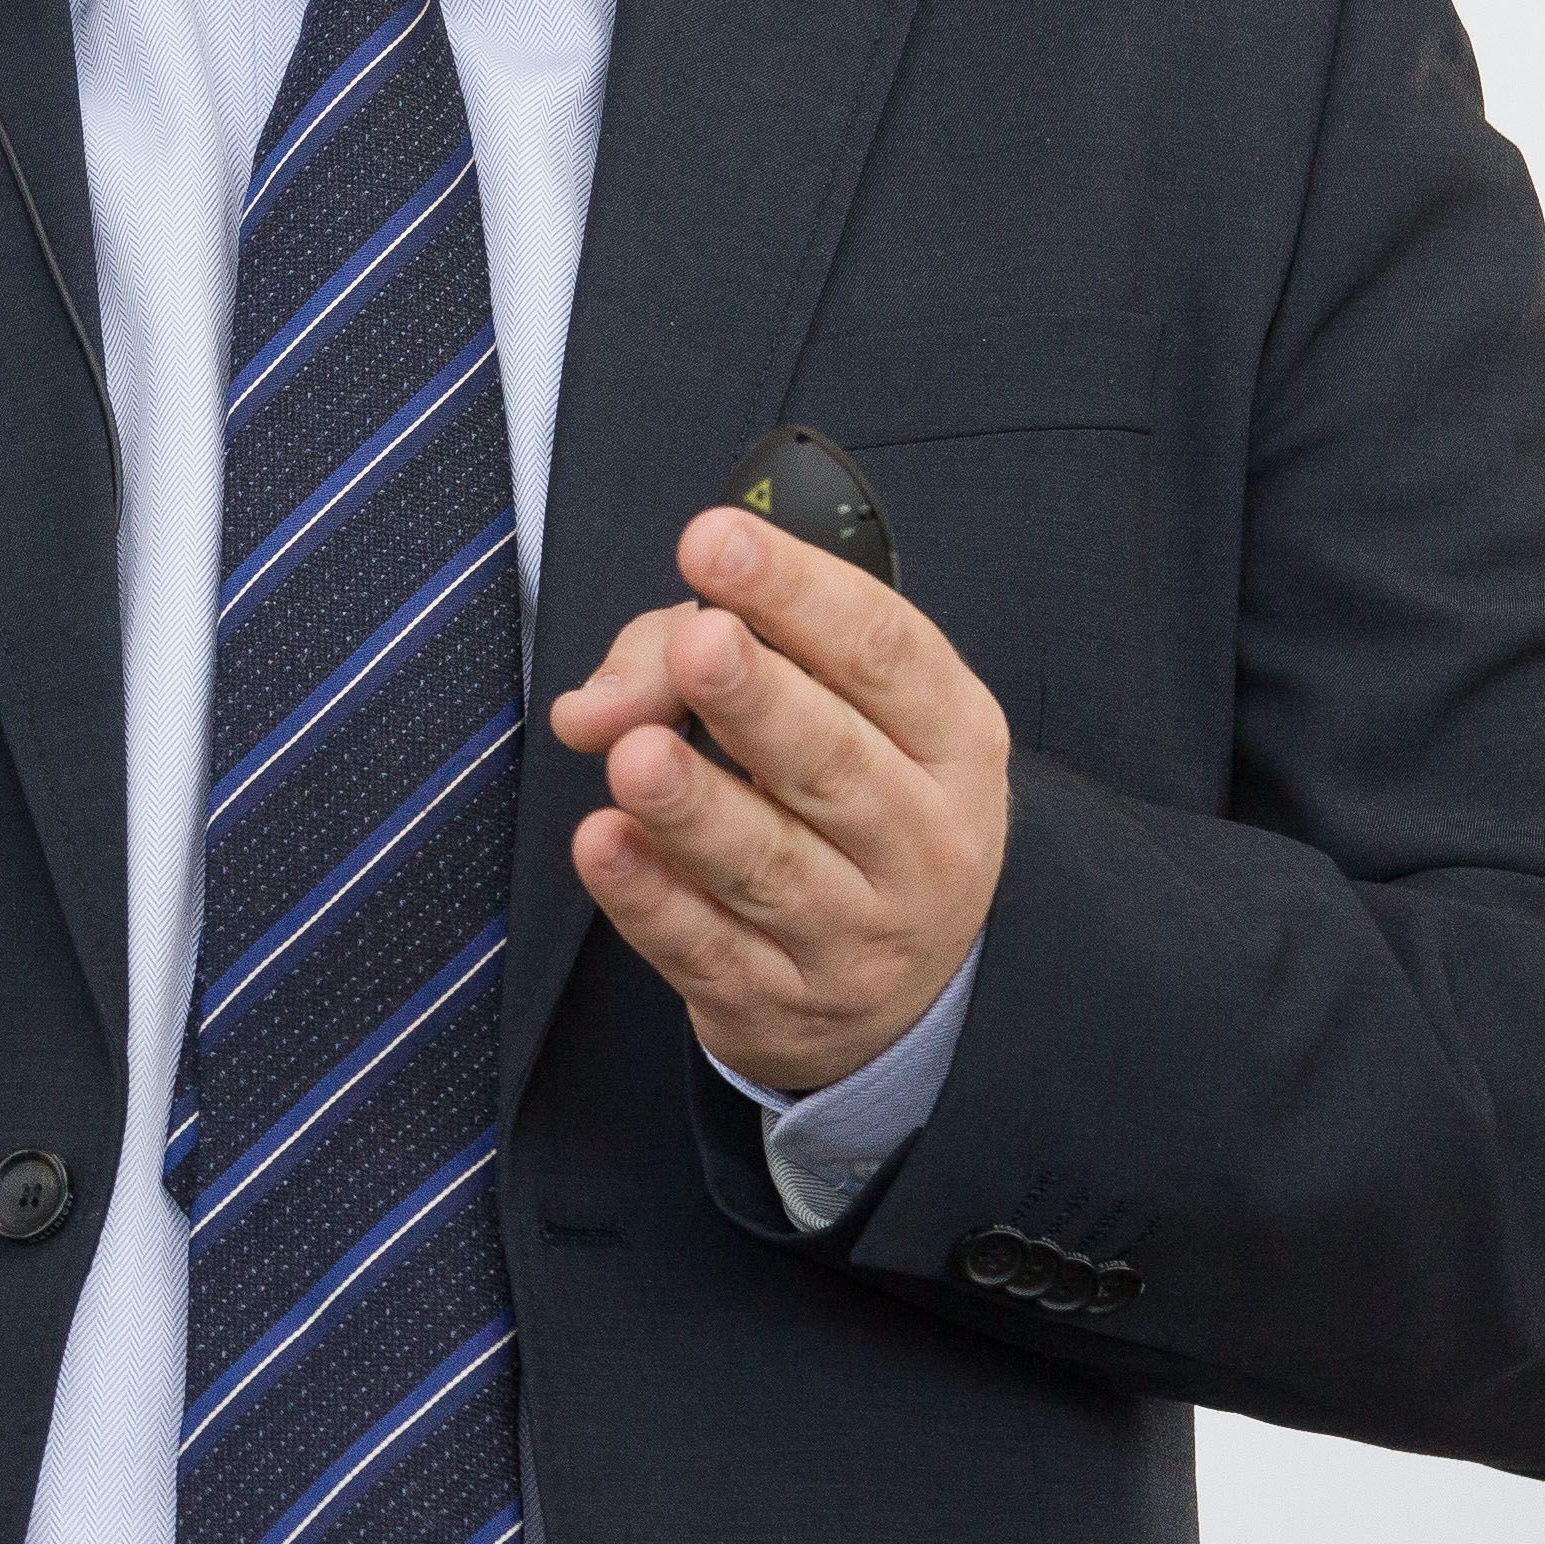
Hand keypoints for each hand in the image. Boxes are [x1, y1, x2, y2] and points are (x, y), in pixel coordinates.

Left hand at [544, 508, 1011, 1094]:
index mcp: (949, 742)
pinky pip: (705, 949)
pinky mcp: (777, 1004)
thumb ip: (685, 660)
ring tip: (638, 754)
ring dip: (698, 808)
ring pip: (769, 866)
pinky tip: (605, 845)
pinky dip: (651, 900)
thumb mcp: (818, 706)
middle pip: (835, 763)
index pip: (883, 654)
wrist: (903, 987)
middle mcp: (919, 841)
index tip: (716, 539)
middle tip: (701, 643)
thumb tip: (595, 704)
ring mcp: (855, 935)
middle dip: (761, 699)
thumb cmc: (845, 799)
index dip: (799, 593)